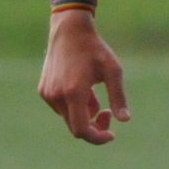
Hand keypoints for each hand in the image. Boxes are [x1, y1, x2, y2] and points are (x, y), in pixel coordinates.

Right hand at [37, 14, 129, 144]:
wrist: (69, 30)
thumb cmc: (94, 49)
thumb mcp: (113, 71)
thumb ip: (118, 97)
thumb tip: (124, 120)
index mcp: (74, 92)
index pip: (82, 130)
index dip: (97, 138)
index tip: (111, 134)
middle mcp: (57, 96)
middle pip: (75, 127)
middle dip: (93, 126)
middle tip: (108, 112)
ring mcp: (48, 94)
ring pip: (68, 117)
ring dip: (84, 113)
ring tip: (94, 93)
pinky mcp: (43, 90)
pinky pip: (60, 108)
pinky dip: (73, 105)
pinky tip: (82, 87)